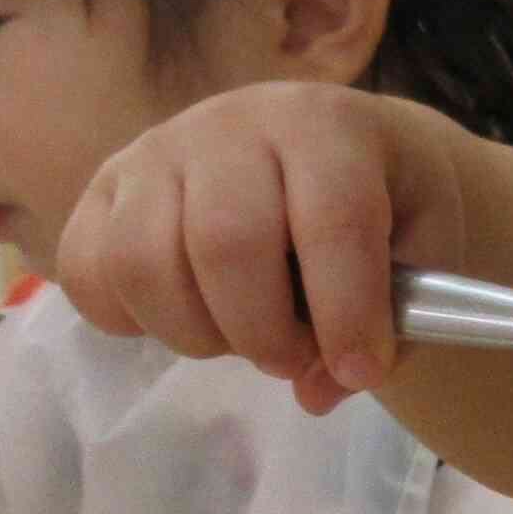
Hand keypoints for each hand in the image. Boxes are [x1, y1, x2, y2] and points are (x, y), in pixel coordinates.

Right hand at [53, 83, 487, 417]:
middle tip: (294, 358)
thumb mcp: (426, 248)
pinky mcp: (104, 187)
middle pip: (225, 244)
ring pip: (142, 262)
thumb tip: (319, 390)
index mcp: (323, 125)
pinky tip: (187, 317)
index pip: (331, 219)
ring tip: (241, 336)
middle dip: (265, 333)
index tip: (362, 371)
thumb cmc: (387, 203)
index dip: (347, 311)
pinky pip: (86, 269)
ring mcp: (154, 151)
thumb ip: (395, 324)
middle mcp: (228, 123)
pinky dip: (129, 319)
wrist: (333, 149)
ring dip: (196, 334)